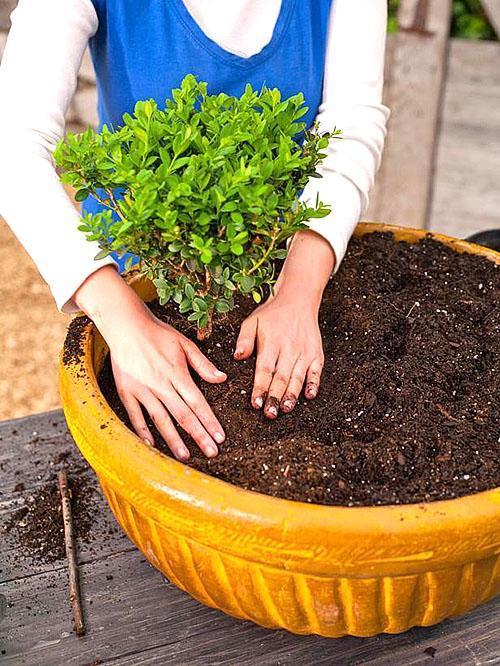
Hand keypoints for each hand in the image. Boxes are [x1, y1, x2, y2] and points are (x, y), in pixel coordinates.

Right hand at [74, 266, 225, 459]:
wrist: (125, 326)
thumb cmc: (157, 333)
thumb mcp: (184, 344)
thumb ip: (203, 364)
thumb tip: (222, 378)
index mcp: (177, 373)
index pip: (198, 403)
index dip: (210, 421)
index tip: (220, 437)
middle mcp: (160, 384)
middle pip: (183, 415)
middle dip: (199, 435)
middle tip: (211, 452)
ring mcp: (142, 389)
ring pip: (161, 419)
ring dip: (174, 439)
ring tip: (186, 455)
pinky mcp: (126, 391)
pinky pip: (135, 415)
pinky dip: (142, 431)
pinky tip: (151, 445)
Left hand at [234, 230, 334, 417]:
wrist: (298, 299)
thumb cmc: (272, 314)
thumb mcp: (252, 321)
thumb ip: (244, 340)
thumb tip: (238, 357)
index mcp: (271, 343)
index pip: (264, 370)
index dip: (260, 387)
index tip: (255, 403)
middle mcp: (288, 348)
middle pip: (281, 377)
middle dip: (274, 397)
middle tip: (269, 413)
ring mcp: (304, 351)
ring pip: (298, 376)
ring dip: (292, 395)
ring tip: (286, 409)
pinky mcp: (316, 352)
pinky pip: (316, 371)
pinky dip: (314, 383)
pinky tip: (309, 396)